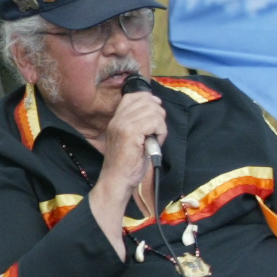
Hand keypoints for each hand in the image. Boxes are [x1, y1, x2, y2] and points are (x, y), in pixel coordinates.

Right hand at [91, 89, 168, 206]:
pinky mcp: (131, 132)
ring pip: (153, 110)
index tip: (155, 113)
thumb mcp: (130, 139)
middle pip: (146, 101)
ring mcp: (123, 124)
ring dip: (160, 125)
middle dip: (158, 115)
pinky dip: (160, 132)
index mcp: (116, 119)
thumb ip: (138, 123)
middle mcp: (118, 119)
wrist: (116, 180)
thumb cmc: (126, 164)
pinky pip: (155, 122)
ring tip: (155, 139)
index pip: (133, 96)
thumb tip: (155, 107)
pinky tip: (155, 142)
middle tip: (156, 132)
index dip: (148, 100)